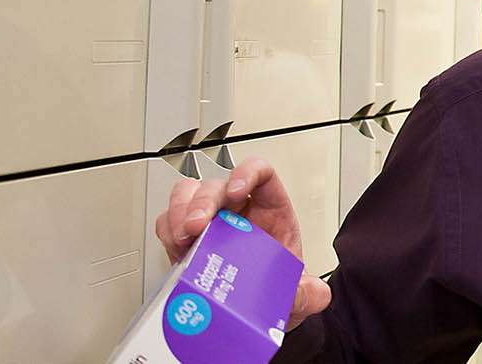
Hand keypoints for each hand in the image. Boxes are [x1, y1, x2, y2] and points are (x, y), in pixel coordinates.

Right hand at [152, 157, 331, 328]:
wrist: (255, 309)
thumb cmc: (274, 285)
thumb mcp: (297, 291)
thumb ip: (309, 293)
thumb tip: (314, 293)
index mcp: (270, 210)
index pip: (261, 173)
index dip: (247, 173)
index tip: (238, 191)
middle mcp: (238, 209)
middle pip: (217, 185)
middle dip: (203, 201)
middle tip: (197, 226)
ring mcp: (210, 221)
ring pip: (188, 195)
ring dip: (180, 212)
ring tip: (182, 238)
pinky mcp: (187, 238)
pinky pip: (169, 221)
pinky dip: (167, 230)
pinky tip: (174, 248)